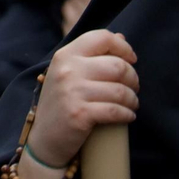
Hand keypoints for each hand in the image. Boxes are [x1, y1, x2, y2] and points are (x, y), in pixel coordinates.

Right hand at [27, 29, 137, 168]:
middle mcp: (68, 70)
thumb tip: (121, 38)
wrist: (44, 140)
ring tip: (132, 103)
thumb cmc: (61, 104)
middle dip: (133, 77)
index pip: (102, 38)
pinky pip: (116, 110)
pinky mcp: (80, 114)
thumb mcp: (69, 73)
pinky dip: (127, 114)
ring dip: (133, 98)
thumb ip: (92, 54)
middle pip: (117, 65)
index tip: (131, 59)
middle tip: (134, 87)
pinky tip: (128, 115)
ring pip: (120, 90)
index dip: (123, 47)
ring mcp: (73, 92)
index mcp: (65, 55)